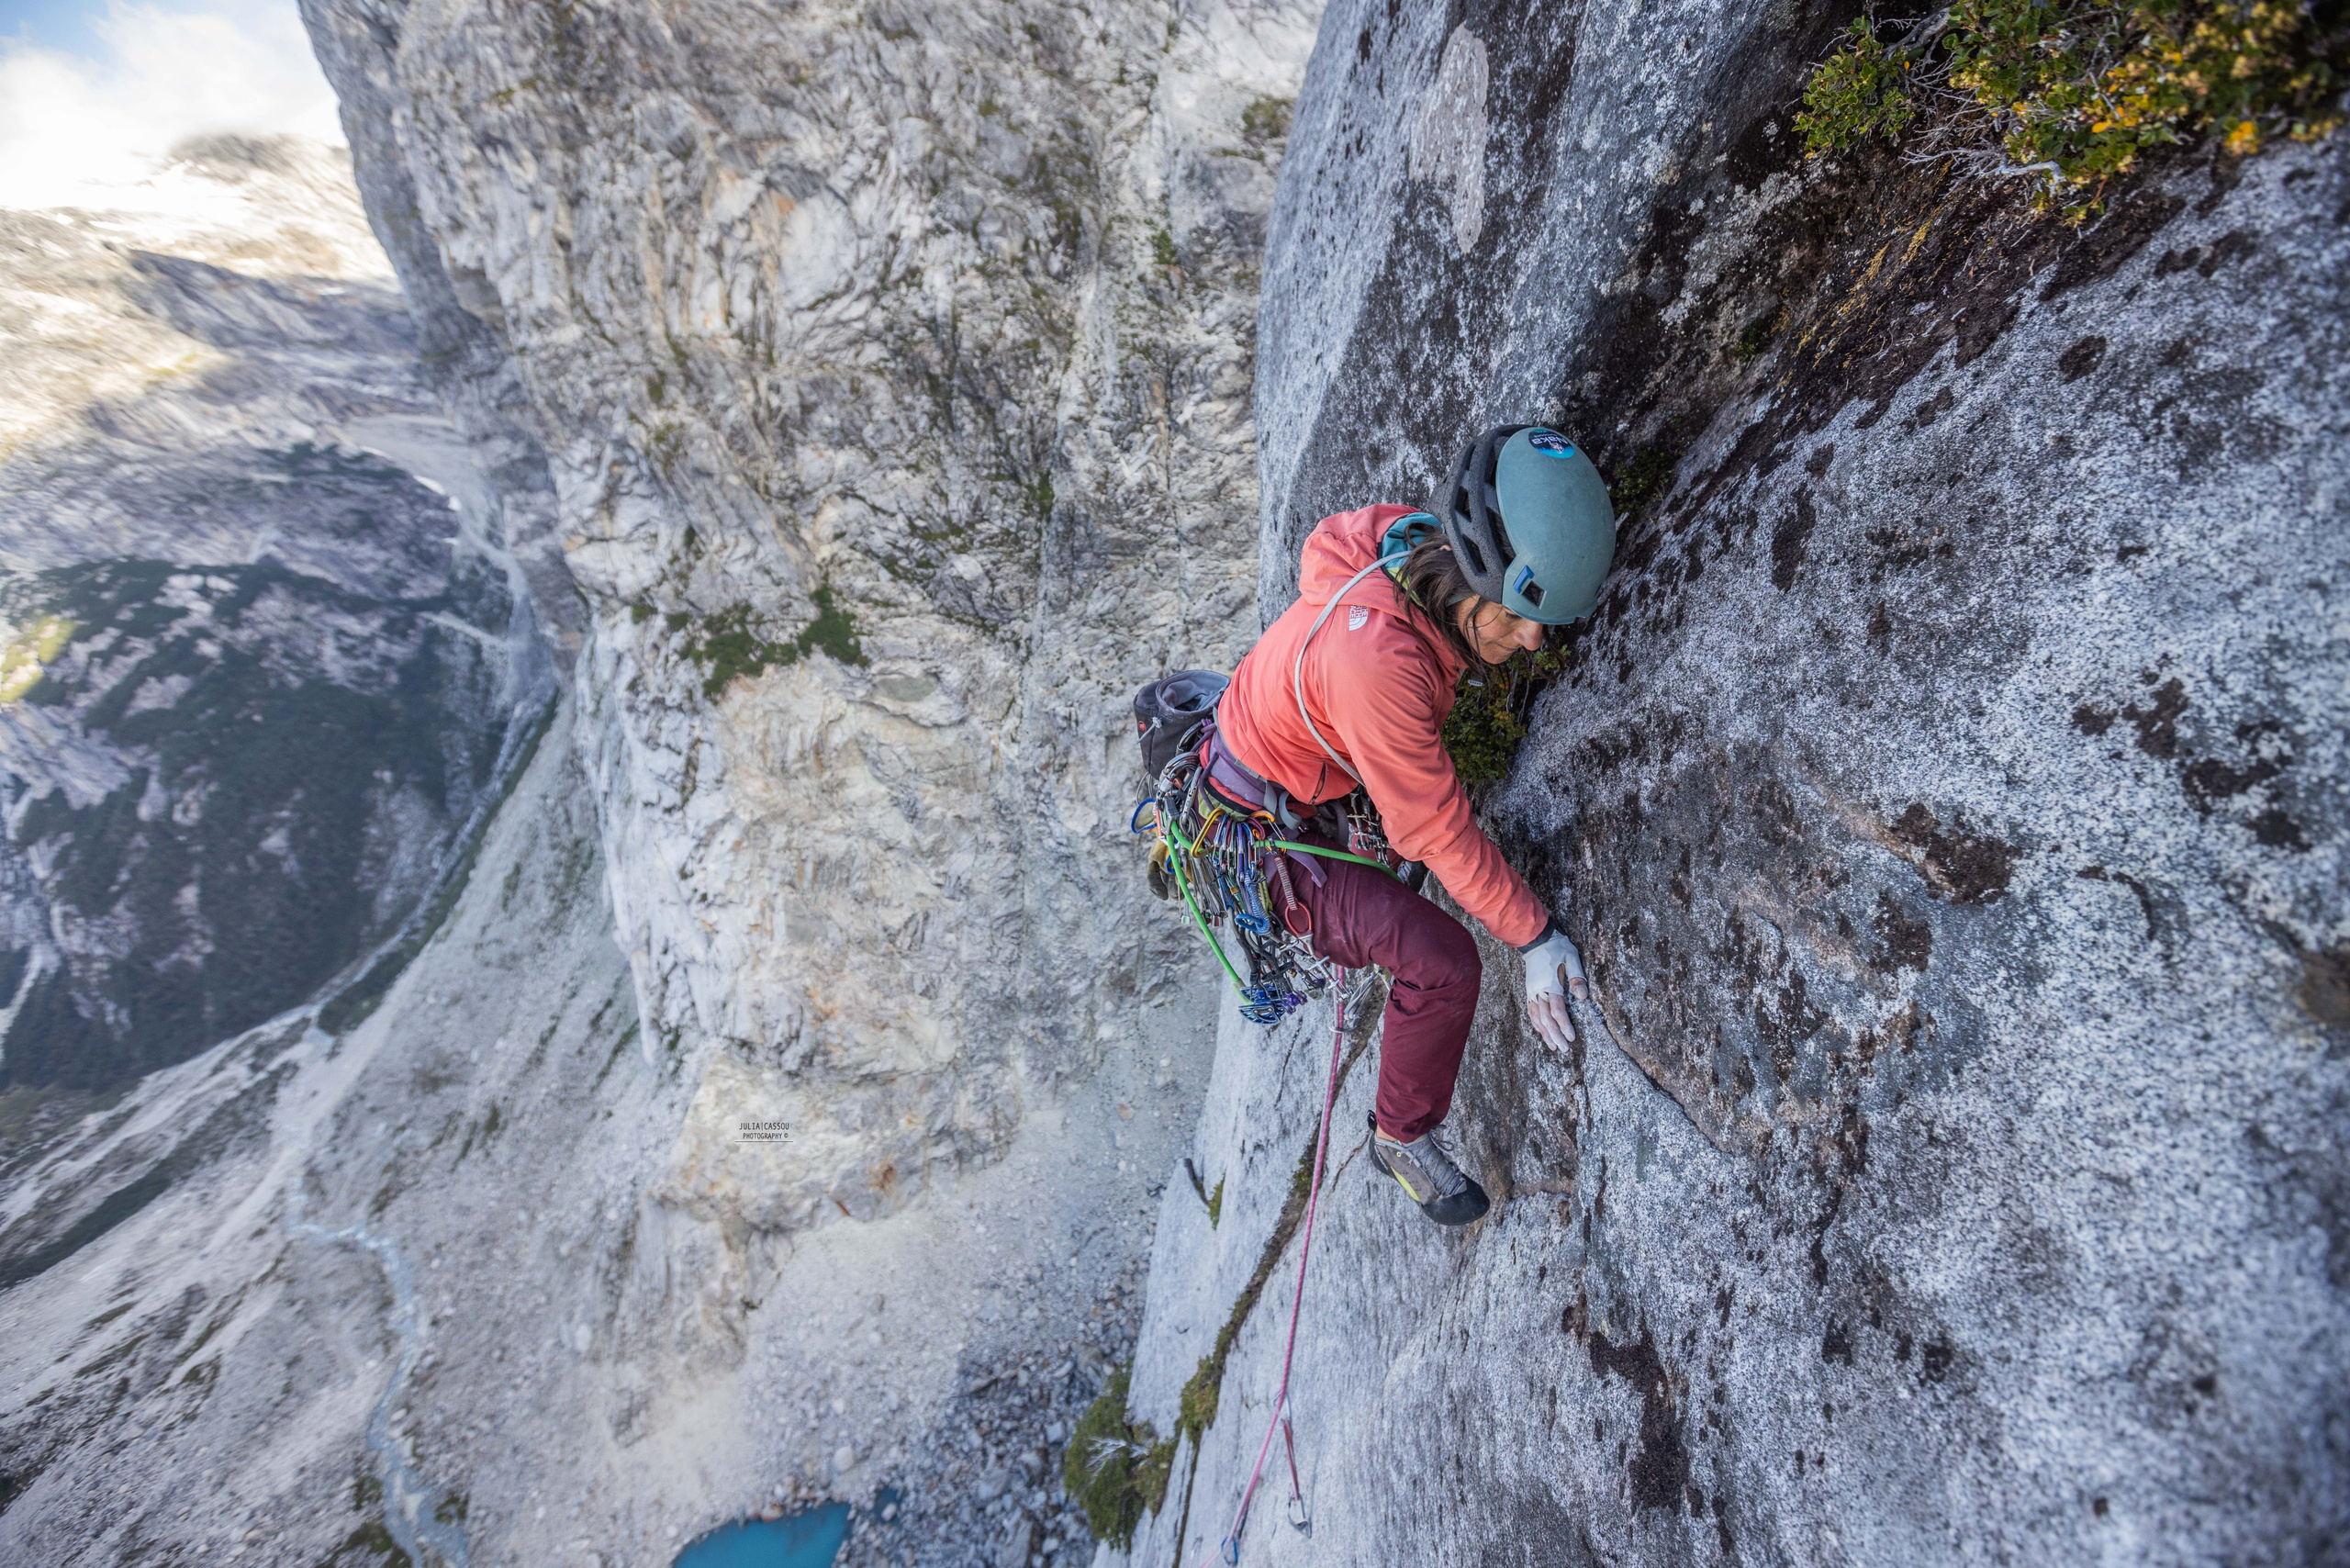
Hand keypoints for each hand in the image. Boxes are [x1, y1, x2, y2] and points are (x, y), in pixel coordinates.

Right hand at [1521, 924, 1588, 1052]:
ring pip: (1536, 1018)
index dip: (1564, 1025)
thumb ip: (1577, 978)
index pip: (1557, 1010)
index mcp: (1550, 984)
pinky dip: (1536, 1024)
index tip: (1571, 1037)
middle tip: (1563, 1049)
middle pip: (1545, 1019)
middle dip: (1555, 1035)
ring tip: (1552, 1046)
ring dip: (1544, 1033)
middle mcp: (1539, 991)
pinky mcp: (1530, 991)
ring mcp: (1532, 992)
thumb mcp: (1572, 958)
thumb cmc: (1557, 948)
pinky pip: (1531, 1011)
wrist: (1536, 940)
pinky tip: (1541, 1031)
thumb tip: (1583, 997)